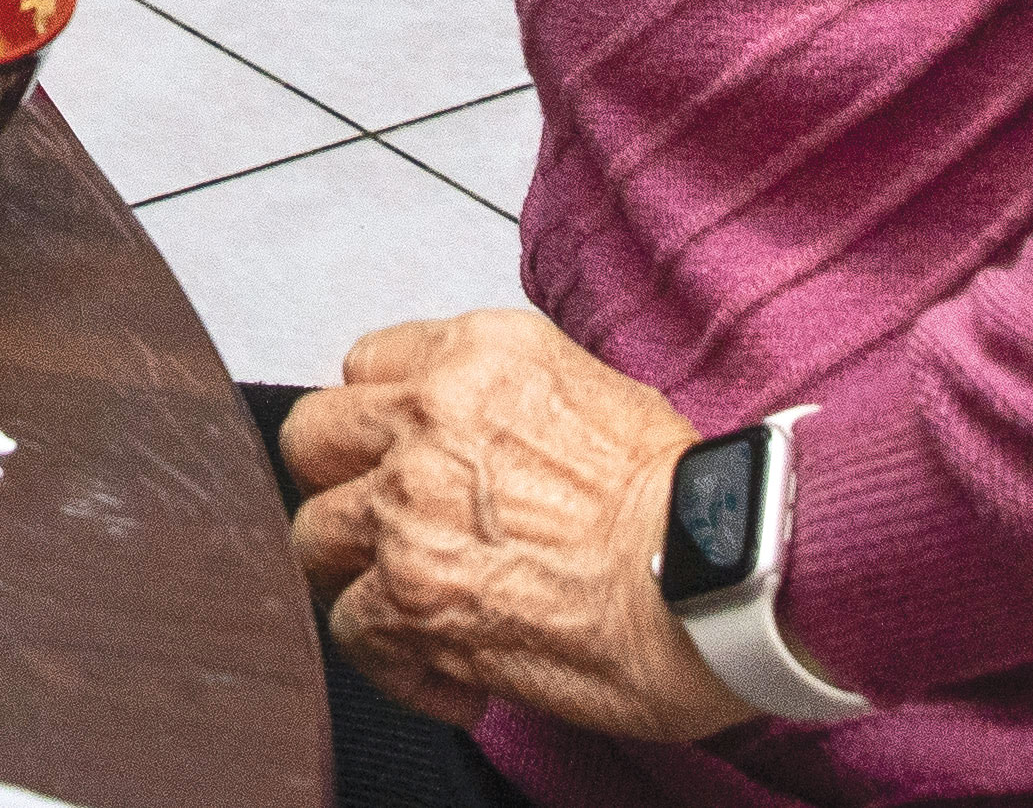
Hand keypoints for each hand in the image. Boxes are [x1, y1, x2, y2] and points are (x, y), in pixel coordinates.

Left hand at [282, 314, 746, 745]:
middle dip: (342, 490)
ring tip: (421, 610)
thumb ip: (507, 408)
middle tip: (388, 534)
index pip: (365, 367)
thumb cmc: (688, 504)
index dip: (381, 426)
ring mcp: (409, 506)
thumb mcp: (598, 395)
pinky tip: (456, 675)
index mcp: (478, 358)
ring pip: (313, 537)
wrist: (720, 578)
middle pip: (312, 441)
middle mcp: (430, 419)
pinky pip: (351, 630)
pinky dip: (397, 665)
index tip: (401, 463)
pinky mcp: (410, 596)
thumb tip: (481, 448)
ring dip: (361, 579)